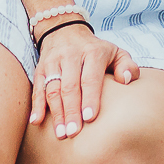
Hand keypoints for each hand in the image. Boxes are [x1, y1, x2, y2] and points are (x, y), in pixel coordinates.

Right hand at [29, 23, 137, 138]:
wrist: (66, 30)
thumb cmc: (96, 50)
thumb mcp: (116, 52)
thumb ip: (127, 66)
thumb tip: (126, 80)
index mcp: (92, 52)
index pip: (90, 78)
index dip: (90, 98)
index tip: (90, 118)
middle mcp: (71, 55)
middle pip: (70, 86)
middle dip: (71, 111)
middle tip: (73, 132)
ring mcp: (53, 62)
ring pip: (53, 89)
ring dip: (56, 113)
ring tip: (60, 133)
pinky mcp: (40, 68)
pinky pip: (37, 88)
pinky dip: (36, 105)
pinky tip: (36, 121)